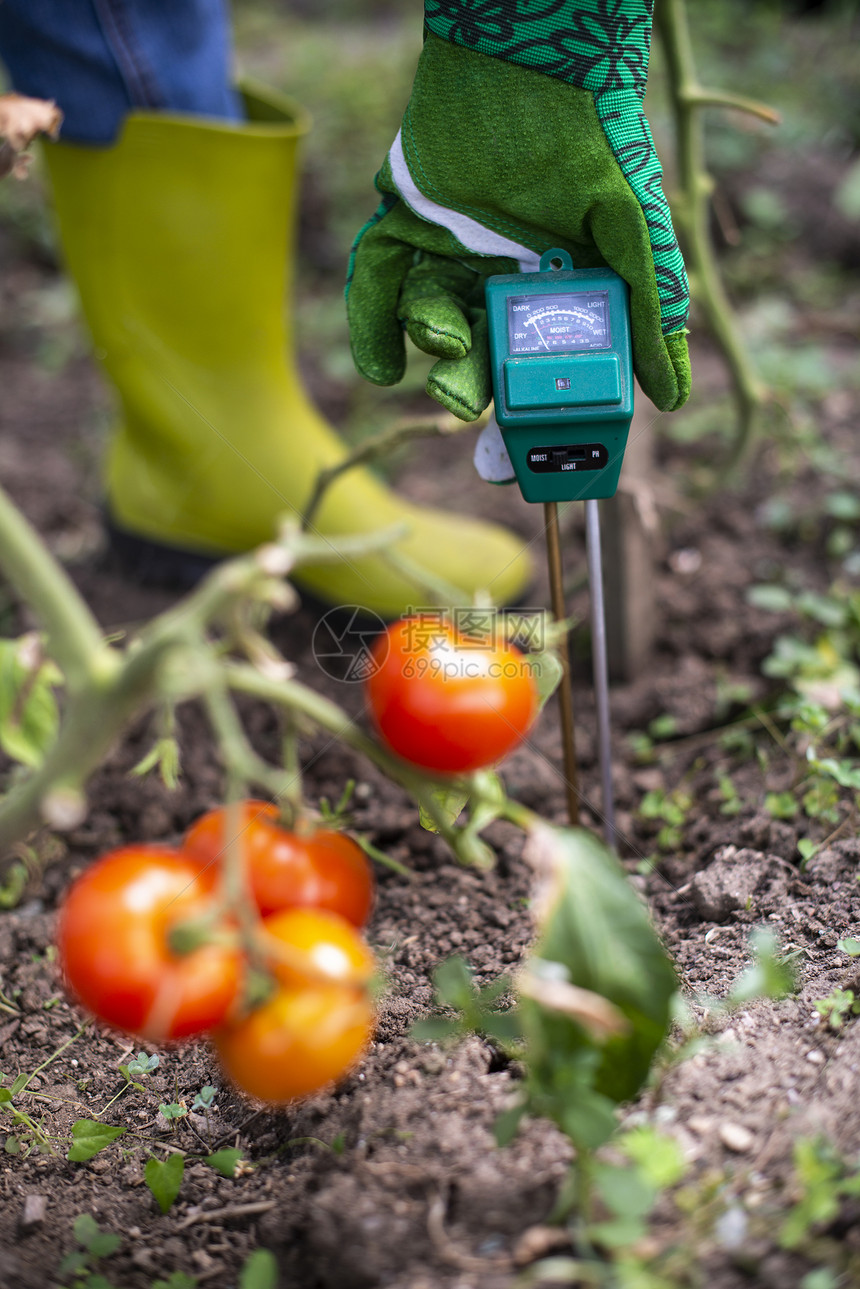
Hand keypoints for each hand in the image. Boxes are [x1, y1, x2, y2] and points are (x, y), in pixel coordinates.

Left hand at [347, 25, 690, 417]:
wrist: (538, 52)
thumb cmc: (597, 137)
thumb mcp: (636, 230)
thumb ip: (650, 311)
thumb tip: (670, 396)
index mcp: (559, 287)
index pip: (543, 365)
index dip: (533, 410)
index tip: (525, 455)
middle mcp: (503, 275)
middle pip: (480, 352)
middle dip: (470, 388)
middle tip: (464, 408)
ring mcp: (452, 248)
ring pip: (431, 318)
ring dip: (430, 344)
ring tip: (442, 344)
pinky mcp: (407, 219)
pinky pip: (379, 282)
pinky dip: (371, 326)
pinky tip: (380, 365)